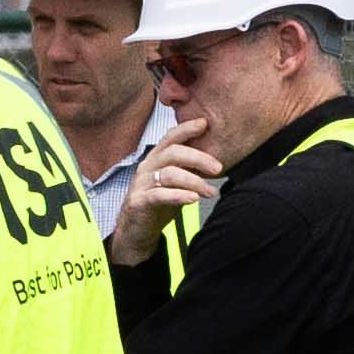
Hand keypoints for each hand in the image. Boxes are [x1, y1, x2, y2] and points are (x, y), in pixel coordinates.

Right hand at [116, 130, 222, 246]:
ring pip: (169, 174)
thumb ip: (189, 170)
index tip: (205, 124)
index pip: (171, 137)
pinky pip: (159, 195)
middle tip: (218, 168)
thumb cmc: (159, 204)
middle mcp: (147, 167)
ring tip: (211, 192)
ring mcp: (141, 184)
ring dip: (194, 181)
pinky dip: (179, 195)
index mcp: (156, 158)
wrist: (135, 230)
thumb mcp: (176, 183)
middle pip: (173, 153)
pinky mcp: (138, 202)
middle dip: (198, 158)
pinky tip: (193, 199)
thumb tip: (217, 160)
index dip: (186, 128)